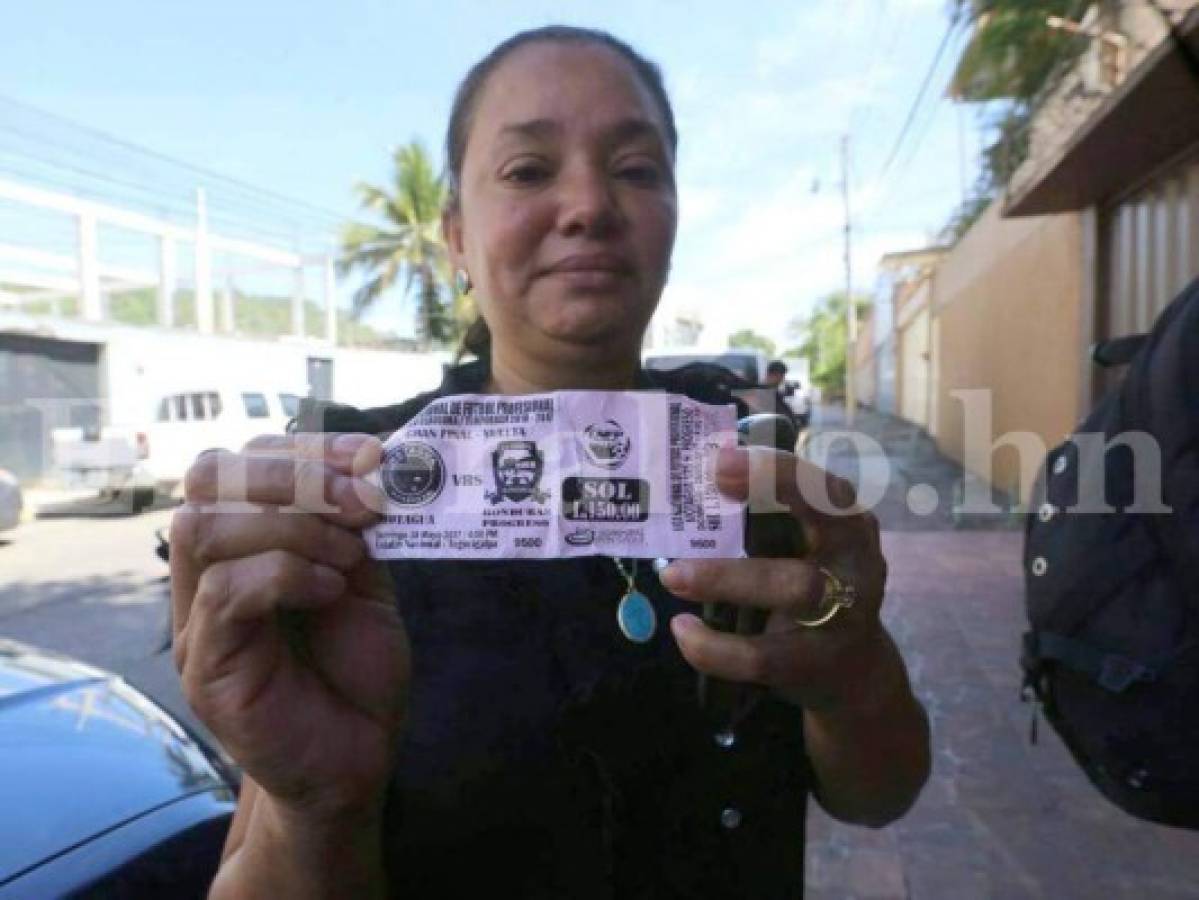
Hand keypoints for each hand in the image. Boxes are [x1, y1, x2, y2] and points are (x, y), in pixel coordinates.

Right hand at [170, 433, 408, 819]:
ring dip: (293, 526)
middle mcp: (210, 570)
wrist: (355, 760)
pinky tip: (332, 591)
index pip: (242, 460)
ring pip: (205, 526)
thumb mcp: (365, 580)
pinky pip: (224, 589)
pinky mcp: (205, 663)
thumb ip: (354, 525)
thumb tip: (369, 459)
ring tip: (348, 559)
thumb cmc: (356, 671)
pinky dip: (287, 574)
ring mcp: (198, 617)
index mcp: (247, 541)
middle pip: (210, 478)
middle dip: (295, 473)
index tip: (369, 458)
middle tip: (363, 503)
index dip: (305, 446)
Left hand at [660, 445, 888, 713]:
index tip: (722, 460)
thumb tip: (688, 477)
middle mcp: (855, 561)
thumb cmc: (810, 582)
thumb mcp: (802, 542)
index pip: (821, 485)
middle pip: (824, 524)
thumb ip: (763, 512)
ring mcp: (844, 614)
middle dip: (762, 504)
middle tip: (702, 497)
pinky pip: (763, 656)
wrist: (851, 669)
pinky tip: (682, 630)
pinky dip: (714, 646)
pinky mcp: (816, 662)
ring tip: (672, 576)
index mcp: (846, 521)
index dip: (775, 470)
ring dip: (726, 579)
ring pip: (794, 589)